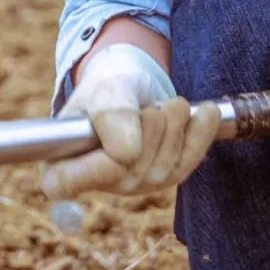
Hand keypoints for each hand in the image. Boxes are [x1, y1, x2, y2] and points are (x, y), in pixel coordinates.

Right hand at [41, 43, 221, 198]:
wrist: (133, 83)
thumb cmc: (107, 87)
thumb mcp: (104, 91)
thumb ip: (110, 117)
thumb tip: (126, 155)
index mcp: (63, 168)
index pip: (69, 182)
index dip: (91, 168)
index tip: (107, 145)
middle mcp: (99, 184)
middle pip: (130, 166)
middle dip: (146, 125)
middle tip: (144, 106)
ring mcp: (135, 186)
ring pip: (165, 163)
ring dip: (172, 122)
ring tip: (166, 103)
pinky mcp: (165, 179)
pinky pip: (191, 159)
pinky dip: (201, 131)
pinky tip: (207, 111)